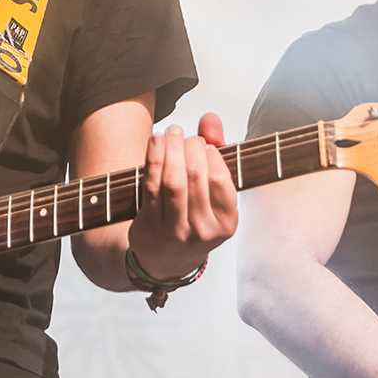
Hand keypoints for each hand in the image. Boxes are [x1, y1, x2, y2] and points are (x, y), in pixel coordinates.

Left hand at [129, 112, 237, 281]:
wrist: (165, 259)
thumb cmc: (193, 218)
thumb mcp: (213, 192)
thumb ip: (217, 150)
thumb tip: (210, 118)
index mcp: (227, 222)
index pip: (221, 180)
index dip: (210, 153)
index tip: (202, 142)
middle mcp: (203, 230)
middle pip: (196, 176)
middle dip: (189, 146)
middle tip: (183, 135)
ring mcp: (176, 230)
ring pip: (173, 181)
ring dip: (171, 149)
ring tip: (171, 132)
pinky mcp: (151, 225)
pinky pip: (152, 185)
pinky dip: (153, 158)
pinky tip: (154, 141)